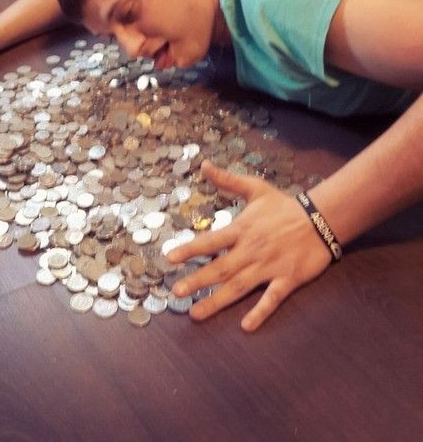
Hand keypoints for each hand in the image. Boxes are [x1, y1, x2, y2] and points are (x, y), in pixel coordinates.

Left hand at [166, 160, 331, 330]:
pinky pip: (272, 298)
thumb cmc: (284, 205)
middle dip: (198, 280)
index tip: (169, 258)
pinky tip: (246, 326)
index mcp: (242, 229)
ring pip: (239, 286)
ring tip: (195, 313)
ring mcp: (269, 266)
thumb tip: (204, 164)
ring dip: (217, 301)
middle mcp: (252, 250)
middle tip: (175, 292)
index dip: (190, 249)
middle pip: (221, 267)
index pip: (211, 240)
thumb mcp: (255, 188)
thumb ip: (228, 180)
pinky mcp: (288, 279)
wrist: (321, 218)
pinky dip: (260, 311)